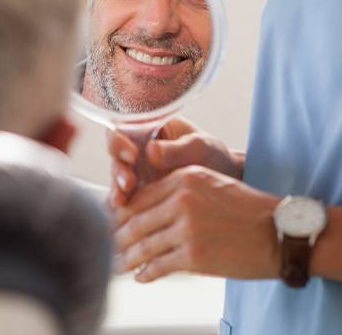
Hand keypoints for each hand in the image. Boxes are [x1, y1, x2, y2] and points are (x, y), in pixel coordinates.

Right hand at [107, 118, 244, 206]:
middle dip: (118, 169)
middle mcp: (138, 148)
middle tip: (128, 183)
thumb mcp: (200, 147)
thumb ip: (176, 149)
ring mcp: (137, 171)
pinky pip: (125, 196)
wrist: (226, 183)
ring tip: (123, 200)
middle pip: (115, 155)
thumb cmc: (213, 156)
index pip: (124, 128)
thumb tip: (151, 151)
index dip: (120, 140)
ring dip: (117, 188)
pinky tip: (124, 212)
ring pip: (117, 177)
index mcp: (150, 128)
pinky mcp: (140, 192)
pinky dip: (123, 204)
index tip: (132, 154)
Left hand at [113, 165, 278, 281]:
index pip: (140, 196)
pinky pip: (160, 265)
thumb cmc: (245, 208)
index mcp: (184, 177)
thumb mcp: (209, 185)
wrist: (279, 232)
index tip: (109, 221)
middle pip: (136, 219)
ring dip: (126, 257)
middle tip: (105, 244)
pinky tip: (140, 276)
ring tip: (115, 264)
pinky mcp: (194, 255)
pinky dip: (146, 272)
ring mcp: (187, 228)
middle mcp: (181, 199)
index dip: (120, 211)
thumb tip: (146, 211)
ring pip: (143, 244)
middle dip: (117, 235)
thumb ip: (177, 192)